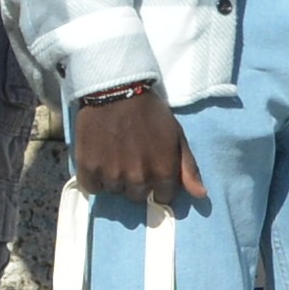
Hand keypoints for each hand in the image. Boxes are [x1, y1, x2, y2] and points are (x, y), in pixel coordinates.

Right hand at [71, 86, 200, 203]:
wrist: (116, 92)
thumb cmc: (150, 113)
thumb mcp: (176, 136)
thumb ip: (188, 167)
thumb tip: (200, 194)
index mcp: (162, 172)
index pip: (163, 197)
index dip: (159, 184)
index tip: (152, 168)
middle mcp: (138, 179)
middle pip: (138, 196)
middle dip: (138, 181)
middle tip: (132, 158)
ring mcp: (112, 176)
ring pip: (115, 190)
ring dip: (116, 178)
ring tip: (115, 154)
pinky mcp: (88, 169)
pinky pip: (93, 188)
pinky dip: (95, 178)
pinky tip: (99, 160)